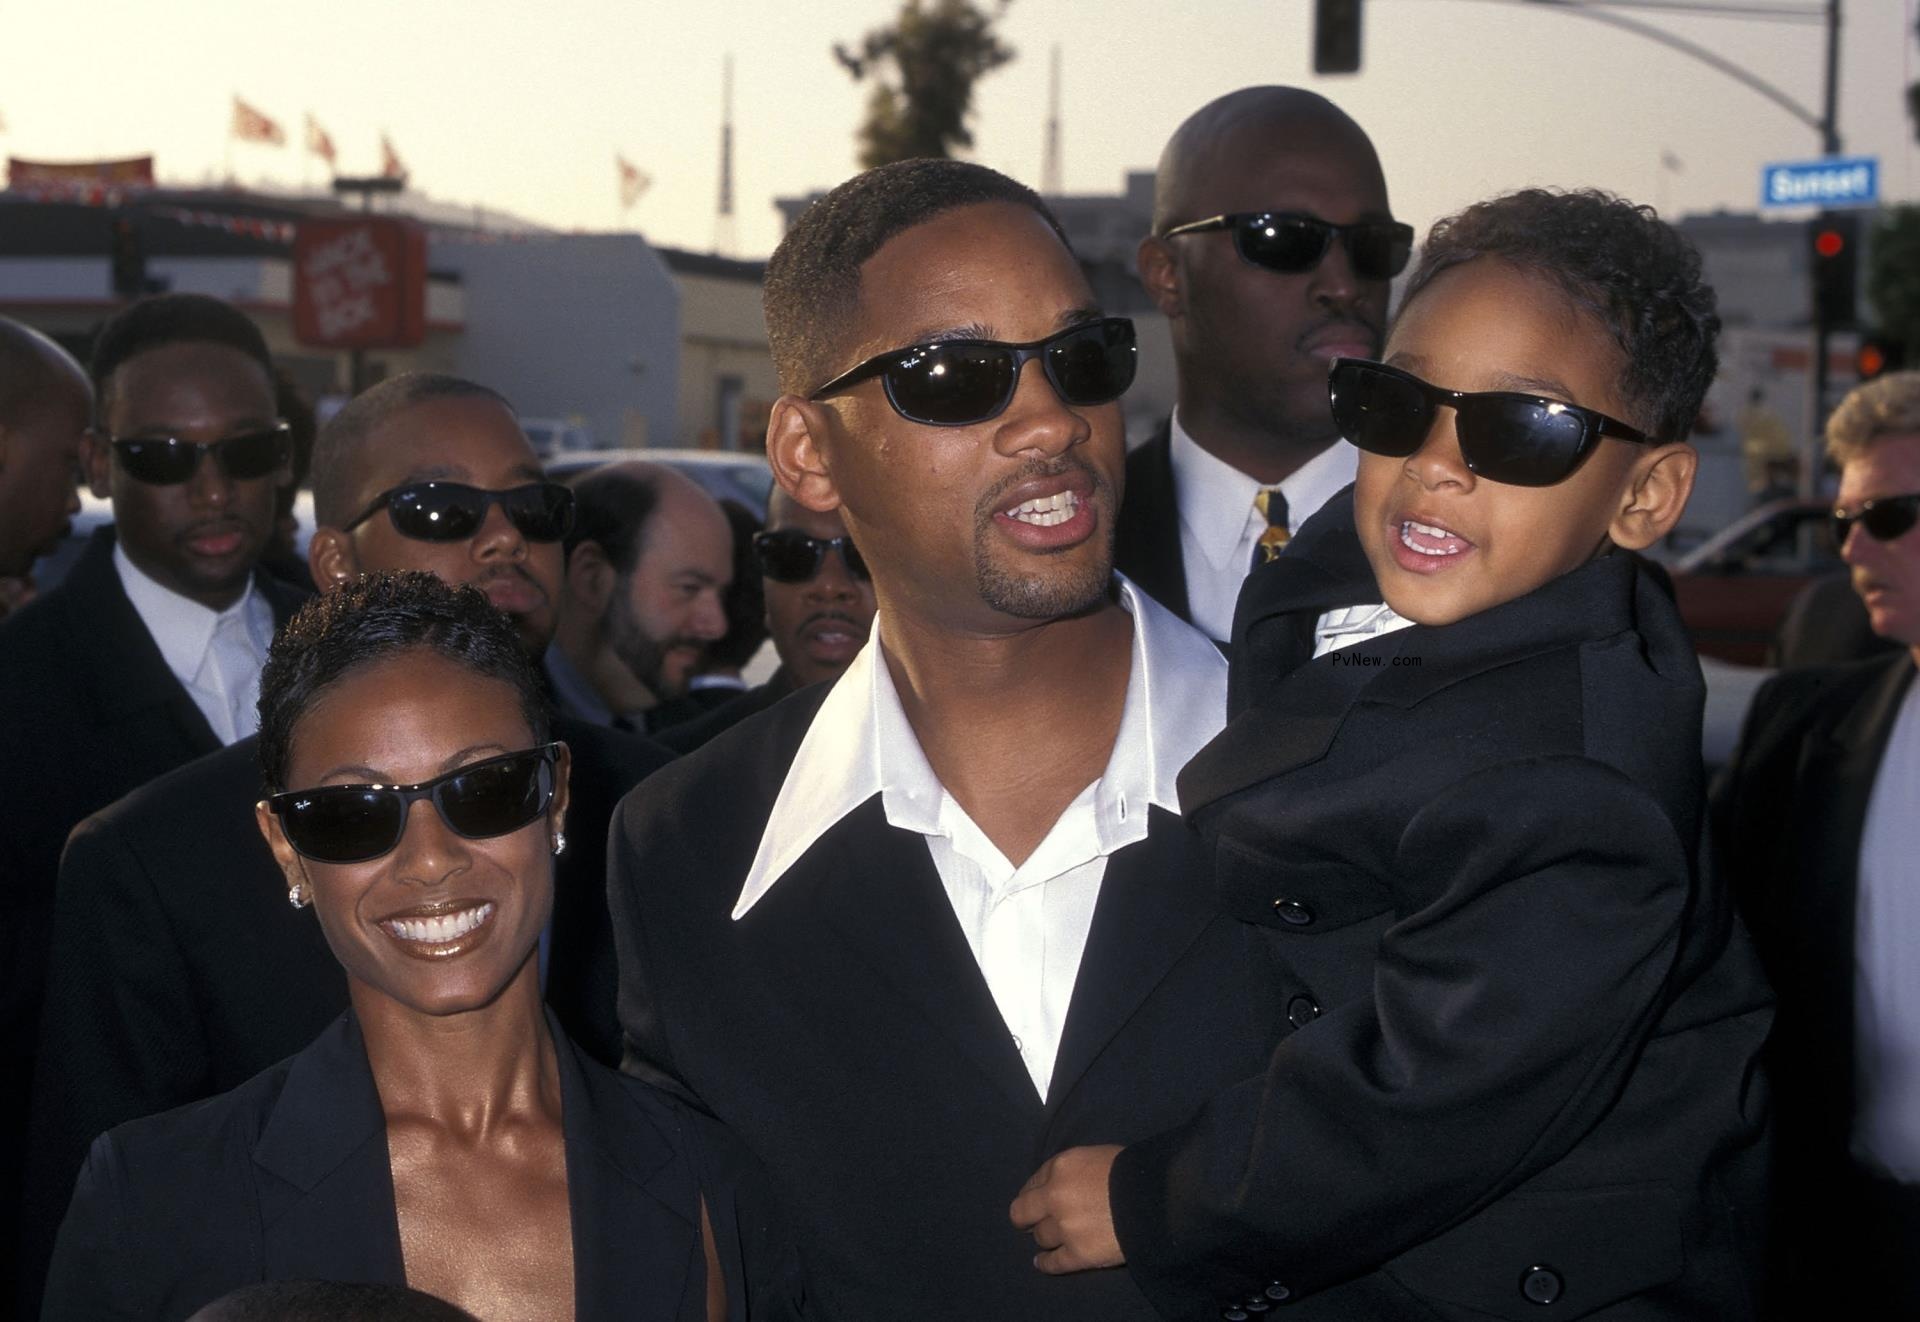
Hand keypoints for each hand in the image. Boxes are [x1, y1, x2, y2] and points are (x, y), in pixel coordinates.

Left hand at [1008, 1144, 1124, 1273]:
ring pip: (1040, 1237)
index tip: (1037, 1200)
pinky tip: (1042, 1263)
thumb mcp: (1098, 1156)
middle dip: (1026, 1217)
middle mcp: (1055, 1197)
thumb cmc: (1133, 1171)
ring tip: (1049, 1241)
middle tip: (1032, 1222)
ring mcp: (1065, 1228)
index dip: (1035, 1193)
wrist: (1157, 1199)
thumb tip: (1068, 1184)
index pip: (1033, 1182)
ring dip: (1045, 1238)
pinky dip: (1046, 1264)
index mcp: (1061, 1167)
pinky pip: (1053, 1263)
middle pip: (1022, 1212)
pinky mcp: (1078, 1254)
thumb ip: (1075, 1171)